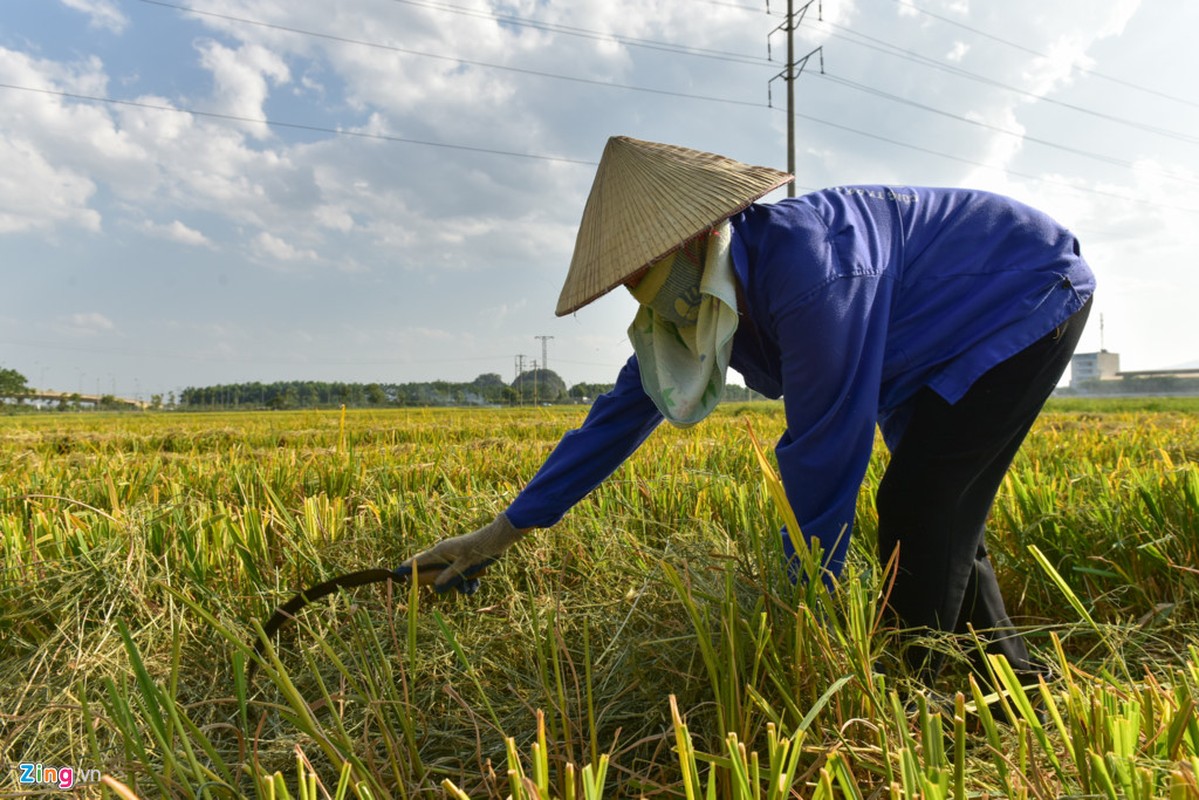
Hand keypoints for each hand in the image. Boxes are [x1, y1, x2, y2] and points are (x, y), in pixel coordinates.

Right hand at [394, 512, 525, 592]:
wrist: (498, 539)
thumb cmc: (479, 549)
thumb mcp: (464, 565)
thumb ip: (449, 577)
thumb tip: (436, 588)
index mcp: (440, 551)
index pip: (418, 561)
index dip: (407, 568)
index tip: (396, 575)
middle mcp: (444, 554)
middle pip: (434, 574)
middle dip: (444, 584)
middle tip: (455, 587)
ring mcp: (453, 558)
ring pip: (448, 578)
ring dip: (459, 585)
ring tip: (470, 586)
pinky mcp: (463, 562)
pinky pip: (459, 577)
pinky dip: (466, 582)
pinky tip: (475, 584)